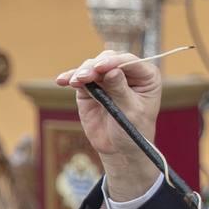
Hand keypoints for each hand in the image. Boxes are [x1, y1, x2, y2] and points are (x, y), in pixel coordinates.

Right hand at [55, 50, 162, 199]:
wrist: (119, 149)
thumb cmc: (133, 131)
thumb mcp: (130, 112)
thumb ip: (120, 91)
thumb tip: (112, 71)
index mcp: (146, 76)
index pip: (128, 62)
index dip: (113, 62)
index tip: (100, 68)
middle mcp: (127, 73)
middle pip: (108, 60)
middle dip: (94, 67)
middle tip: (84, 77)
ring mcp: (108, 78)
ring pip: (92, 66)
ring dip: (82, 72)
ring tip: (74, 82)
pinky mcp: (92, 86)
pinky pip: (80, 78)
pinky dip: (71, 78)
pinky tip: (62, 80)